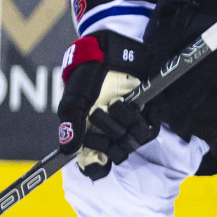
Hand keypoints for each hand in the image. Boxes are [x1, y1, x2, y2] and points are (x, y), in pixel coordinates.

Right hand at [57, 31, 153, 178]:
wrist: (111, 49)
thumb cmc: (88, 73)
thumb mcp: (75, 98)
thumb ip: (71, 124)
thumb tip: (67, 152)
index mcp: (89, 135)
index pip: (94, 166)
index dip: (96, 167)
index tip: (99, 162)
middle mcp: (109, 134)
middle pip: (114, 155)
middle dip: (108, 135)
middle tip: (100, 113)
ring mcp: (128, 125)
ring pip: (132, 143)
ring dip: (123, 123)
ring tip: (116, 103)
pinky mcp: (147, 114)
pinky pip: (150, 129)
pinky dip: (139, 117)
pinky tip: (131, 102)